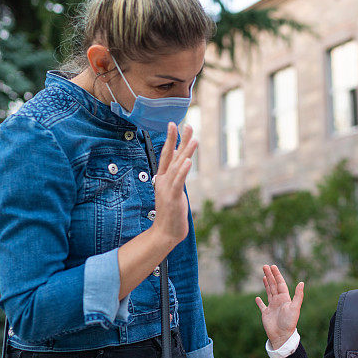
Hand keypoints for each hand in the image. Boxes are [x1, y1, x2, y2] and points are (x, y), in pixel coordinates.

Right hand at [151, 122, 197, 245]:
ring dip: (185, 152)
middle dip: (178, 140)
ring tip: (194, 139)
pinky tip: (187, 161)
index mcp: (163, 178)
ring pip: (177, 166)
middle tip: (185, 124)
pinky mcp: (173, 198)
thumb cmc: (171, 211)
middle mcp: (163, 180)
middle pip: (171, 156)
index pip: (166, 154)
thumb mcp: (173, 189)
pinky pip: (178, 182)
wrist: (165, 232)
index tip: (173, 124)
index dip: (170, 139)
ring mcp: (167, 189)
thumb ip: (175, 173)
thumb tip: (178, 157)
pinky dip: (182, 171)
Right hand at [255, 265, 303, 348]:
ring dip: (266, 284)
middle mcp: (278, 301)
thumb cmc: (289, 322)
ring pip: (268, 292)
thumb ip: (298, 295)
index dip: (276, 274)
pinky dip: (259, 302)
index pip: (280, 283)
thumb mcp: (295, 308)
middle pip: (273, 285)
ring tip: (263, 276)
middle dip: (269, 276)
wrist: (283, 336)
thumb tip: (302, 282)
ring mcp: (272, 307)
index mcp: (284, 298)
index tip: (272, 266)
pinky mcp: (266, 314)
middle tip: (265, 266)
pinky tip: (257, 298)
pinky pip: (262, 306)